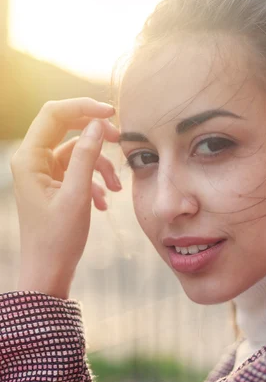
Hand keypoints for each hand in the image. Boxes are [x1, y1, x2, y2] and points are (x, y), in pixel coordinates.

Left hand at [10, 98, 121, 298]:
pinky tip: (103, 203)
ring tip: (116, 188)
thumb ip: (86, 156)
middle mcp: (33, 161)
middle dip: (95, 134)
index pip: (54, 114)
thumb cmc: (58, 239)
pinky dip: (94, 182)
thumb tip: (98, 125)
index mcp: (29, 159)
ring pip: (77, 153)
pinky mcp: (54, 187)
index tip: (112, 113)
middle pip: (66, 128)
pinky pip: (78, 171)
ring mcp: (43, 174)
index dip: (83, 107)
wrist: (48, 273)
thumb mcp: (77, 196)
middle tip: (120, 141)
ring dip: (100, 166)